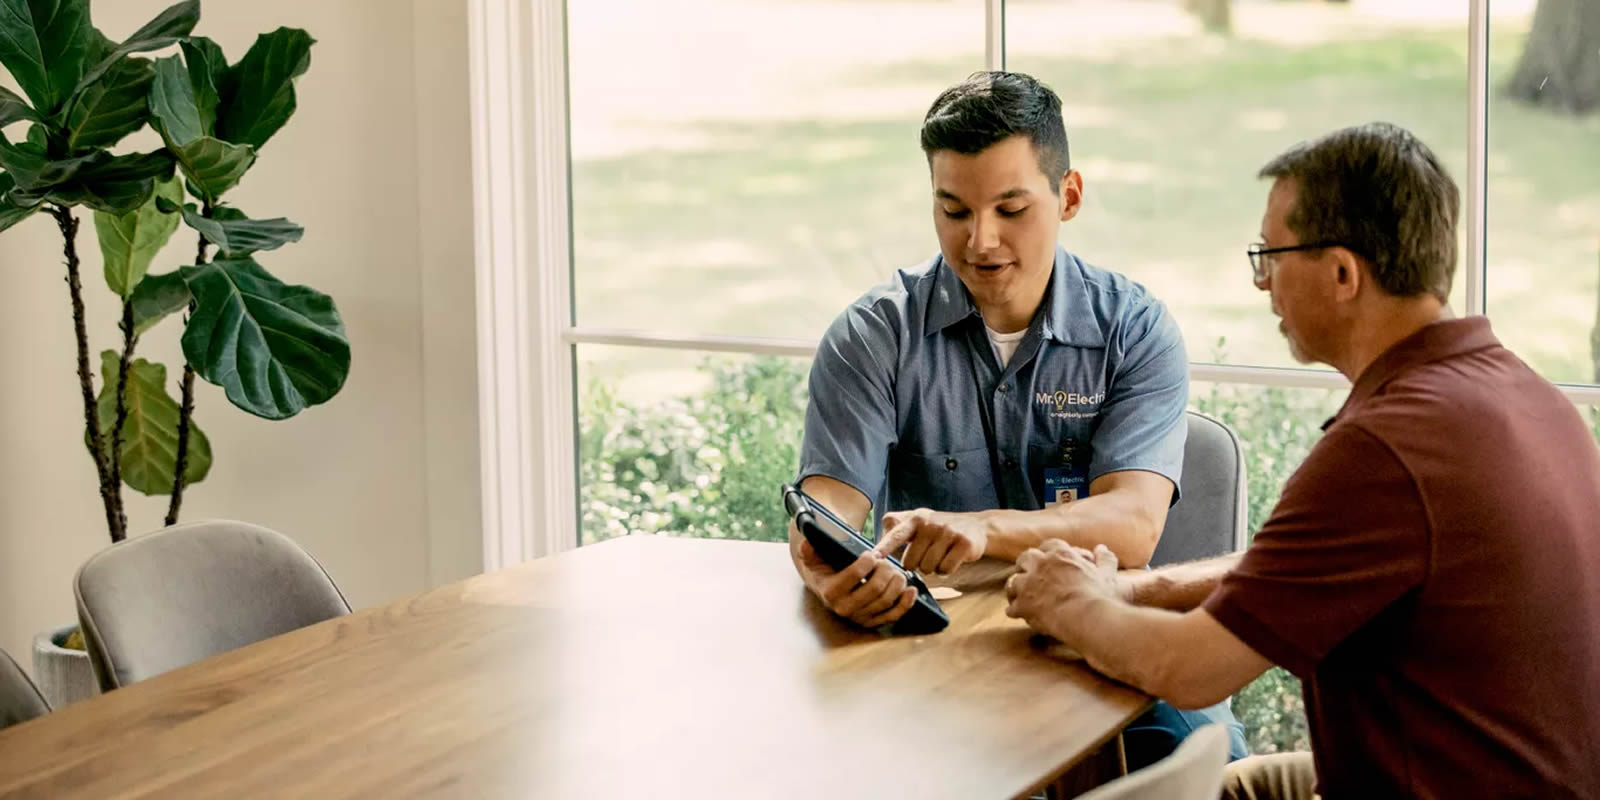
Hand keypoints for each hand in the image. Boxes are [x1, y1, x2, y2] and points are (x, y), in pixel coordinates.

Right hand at [798, 540, 917, 628]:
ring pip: (886, 600)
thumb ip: (809, 550)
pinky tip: (911, 589)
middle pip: (875, 588)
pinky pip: (893, 615)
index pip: (854, 575)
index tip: (871, 554)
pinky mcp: (873, 622)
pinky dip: (906, 603)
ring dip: (897, 583)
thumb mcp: (813, 558)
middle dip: (886, 570)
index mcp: (830, 592)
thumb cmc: (824, 569)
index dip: (868, 562)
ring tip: (897, 570)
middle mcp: (845, 608)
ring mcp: (860, 617)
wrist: (827, 588)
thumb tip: (808, 543)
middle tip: (886, 561)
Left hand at [875, 508, 987, 574]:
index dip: (883, 548)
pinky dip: (946, 570)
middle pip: (911, 561)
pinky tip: (950, 559)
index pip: (895, 535)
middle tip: (927, 555)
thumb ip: (896, 527)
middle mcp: (930, 523)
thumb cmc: (939, 528)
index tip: (872, 558)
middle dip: (917, 564)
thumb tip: (876, 542)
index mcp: (916, 518)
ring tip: (939, 556)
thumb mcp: (918, 521)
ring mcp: (948, 533)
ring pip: (928, 567)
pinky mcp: (964, 544)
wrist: (976, 527)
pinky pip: (946, 569)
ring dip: (932, 568)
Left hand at [1004, 541, 1121, 639]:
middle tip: (1028, 574)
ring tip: (1019, 595)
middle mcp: (1040, 564)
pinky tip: (1019, 615)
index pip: (1048, 545)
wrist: (1087, 617)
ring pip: (1013, 581)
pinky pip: (1012, 607)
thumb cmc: (1099, 596)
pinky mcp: (1022, 604)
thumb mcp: (1107, 575)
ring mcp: (1028, 584)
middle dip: (1025, 565)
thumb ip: (1105, 559)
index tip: (1048, 559)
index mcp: (1061, 554)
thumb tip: (1102, 548)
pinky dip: (1015, 610)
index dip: (1047, 552)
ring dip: (1016, 588)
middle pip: (1025, 558)